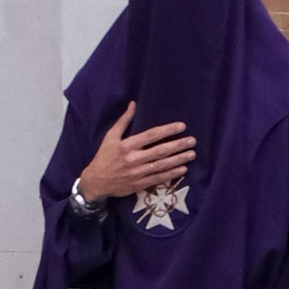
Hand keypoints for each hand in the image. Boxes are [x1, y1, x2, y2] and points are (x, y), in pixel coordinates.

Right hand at [77, 104, 195, 203]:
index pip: (151, 136)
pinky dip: (171, 174)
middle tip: (192, 141)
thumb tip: (133, 104)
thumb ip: (123, 121)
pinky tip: (183, 169)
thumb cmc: (104, 157)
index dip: (167, 130)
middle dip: (178, 145)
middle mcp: (133, 159)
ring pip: (162, 166)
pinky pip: (158, 178)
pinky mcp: (139, 184)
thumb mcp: (110, 137)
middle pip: (160, 151)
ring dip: (178, 160)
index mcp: (126, 146)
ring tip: (192, 154)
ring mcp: (137, 173)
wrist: (96, 182)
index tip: (182, 126)